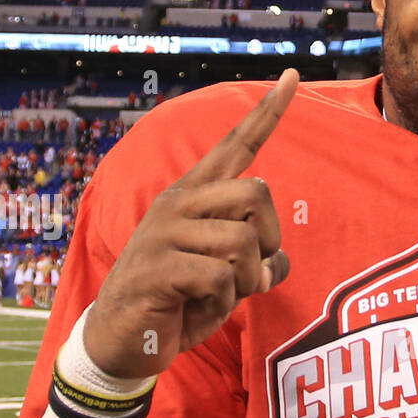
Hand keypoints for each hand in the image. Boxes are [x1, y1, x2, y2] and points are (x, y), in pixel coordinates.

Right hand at [84, 70, 297, 378]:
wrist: (123, 341)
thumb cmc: (177, 304)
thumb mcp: (225, 280)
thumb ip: (254, 262)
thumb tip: (276, 263)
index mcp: (193, 197)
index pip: (236, 146)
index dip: (267, 114)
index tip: (294, 76)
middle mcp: (177, 203)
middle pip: (257, 194)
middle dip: (270, 239)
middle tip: (251, 272)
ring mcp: (164, 232)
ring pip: (243, 242)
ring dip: (246, 281)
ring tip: (220, 296)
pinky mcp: (158, 267)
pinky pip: (221, 278)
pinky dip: (223, 303)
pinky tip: (196, 309)